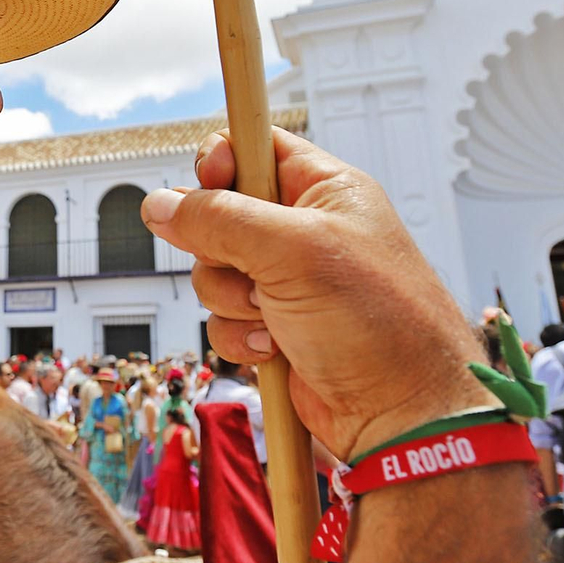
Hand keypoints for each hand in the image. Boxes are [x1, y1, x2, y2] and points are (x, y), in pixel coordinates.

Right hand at [141, 127, 491, 461]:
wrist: (403, 415)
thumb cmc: (381, 324)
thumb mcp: (294, 251)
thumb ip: (220, 219)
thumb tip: (160, 204)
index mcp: (325, 190)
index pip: (257, 146)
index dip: (223, 158)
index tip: (209, 176)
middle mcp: (305, 232)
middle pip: (219, 213)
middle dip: (220, 247)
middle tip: (250, 265)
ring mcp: (287, 282)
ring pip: (214, 271)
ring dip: (232, 299)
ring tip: (275, 316)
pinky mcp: (274, 327)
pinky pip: (223, 318)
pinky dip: (240, 336)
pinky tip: (276, 347)